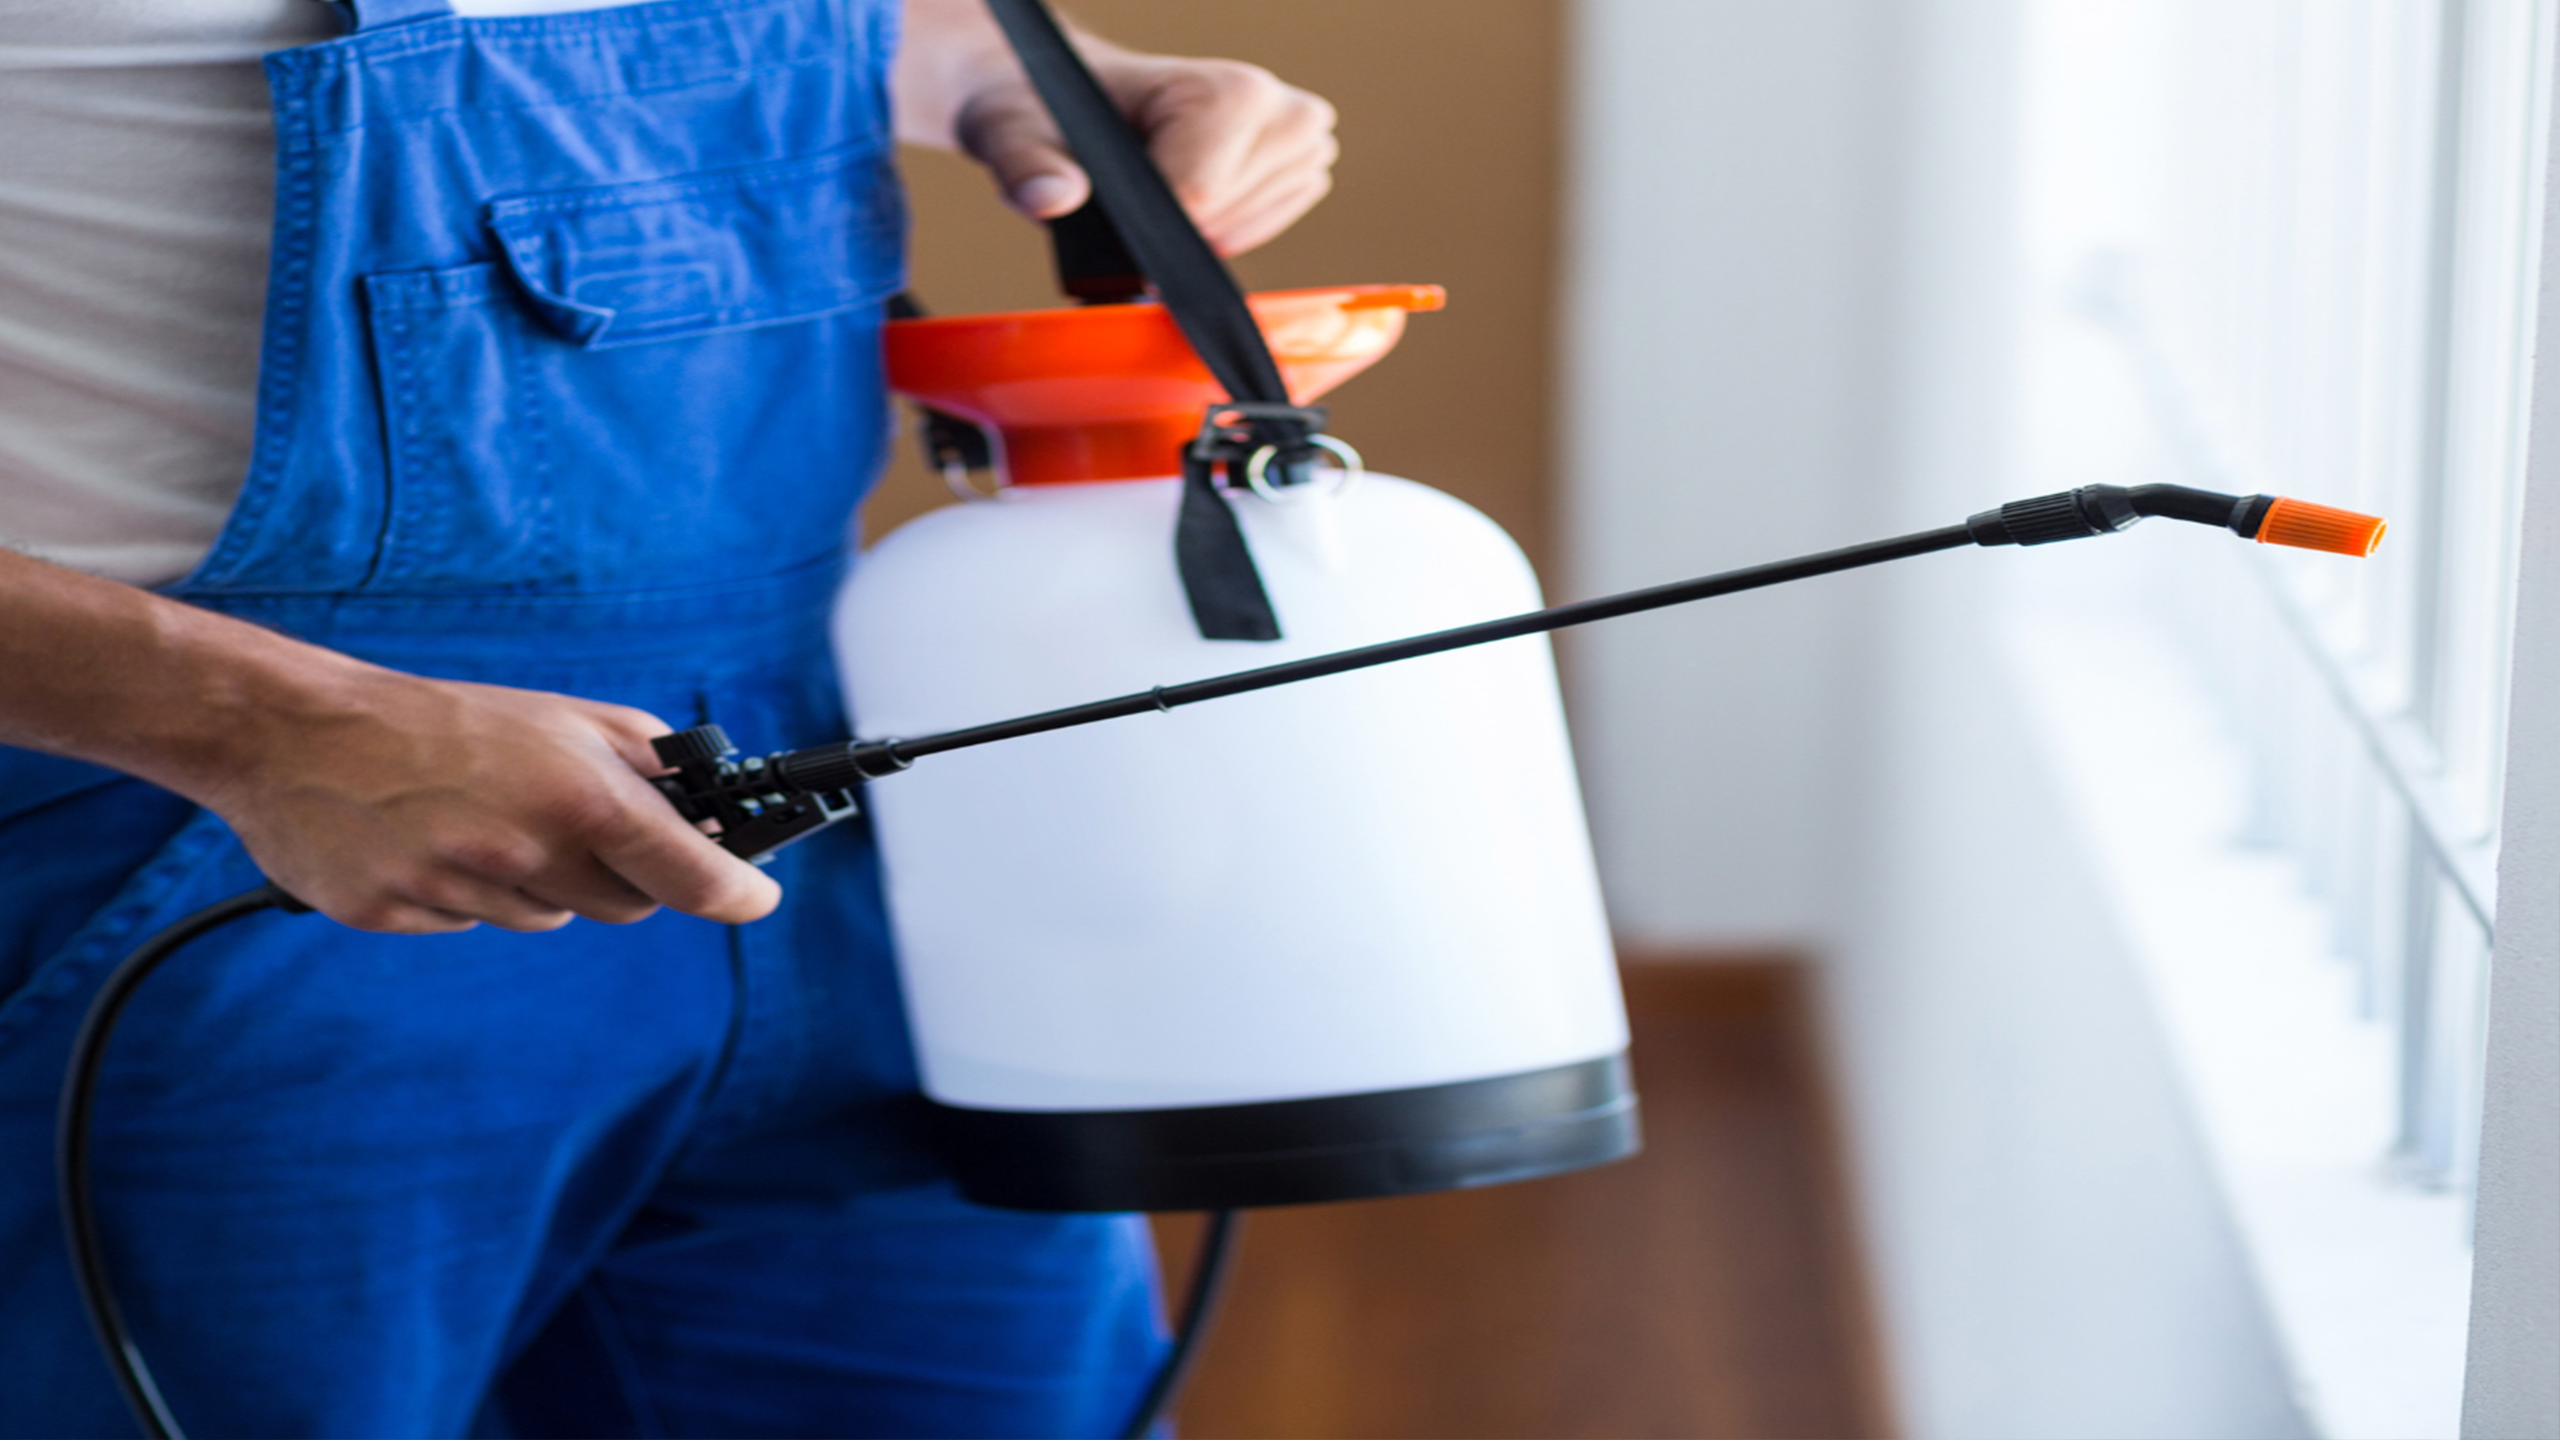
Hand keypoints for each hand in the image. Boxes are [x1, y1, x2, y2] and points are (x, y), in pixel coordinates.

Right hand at [203, 672, 779, 934]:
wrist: (297, 732)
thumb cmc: (444, 720)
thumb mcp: (560, 716)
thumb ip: (645, 759)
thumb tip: (711, 804)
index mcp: (573, 793)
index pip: (686, 869)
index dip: (735, 891)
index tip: (756, 898)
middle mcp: (521, 848)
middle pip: (623, 905)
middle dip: (621, 872)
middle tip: (579, 825)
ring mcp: (455, 888)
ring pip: (546, 917)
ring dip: (538, 881)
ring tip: (486, 819)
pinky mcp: (395, 917)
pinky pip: (469, 924)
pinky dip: (468, 893)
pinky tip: (434, 842)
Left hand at [897, 0, 1337, 255]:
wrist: (1083, 95)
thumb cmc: (1052, 112)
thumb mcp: (1018, 134)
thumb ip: (1030, 168)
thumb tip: (1052, 198)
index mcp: (1231, 93)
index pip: (1199, 203)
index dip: (1145, 222)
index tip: (1115, 198)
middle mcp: (1283, 110)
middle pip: (1223, 224)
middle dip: (1171, 227)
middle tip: (1135, 185)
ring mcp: (1305, 139)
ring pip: (1246, 232)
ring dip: (1197, 230)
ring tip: (1161, 184)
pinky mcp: (1308, 165)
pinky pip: (1265, 229)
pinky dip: (1224, 229)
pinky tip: (1192, 195)